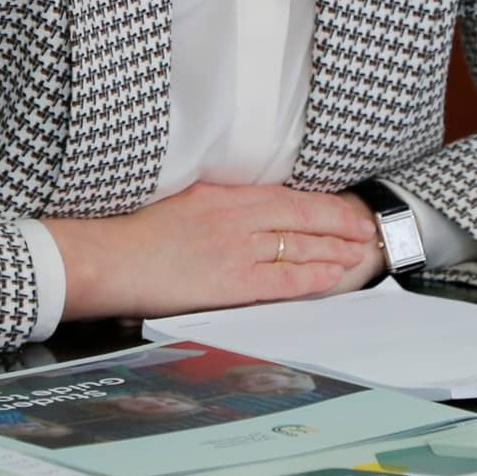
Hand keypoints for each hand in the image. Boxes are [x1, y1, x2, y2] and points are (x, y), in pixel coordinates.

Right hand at [45, 183, 383, 321]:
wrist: (109, 256)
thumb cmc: (134, 230)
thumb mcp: (183, 199)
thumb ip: (218, 203)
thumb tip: (245, 207)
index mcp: (223, 194)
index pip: (286, 197)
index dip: (321, 205)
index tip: (345, 209)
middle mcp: (236, 217)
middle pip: (301, 218)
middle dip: (339, 224)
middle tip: (367, 231)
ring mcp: (235, 248)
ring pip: (298, 246)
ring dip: (334, 250)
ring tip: (359, 254)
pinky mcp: (230, 280)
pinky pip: (282, 278)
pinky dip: (311, 275)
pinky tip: (332, 275)